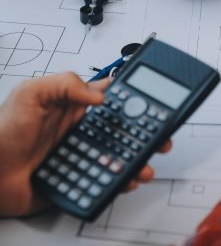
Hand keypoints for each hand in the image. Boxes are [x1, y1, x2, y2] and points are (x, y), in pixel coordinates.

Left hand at [0, 73, 170, 216]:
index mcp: (74, 104)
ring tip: (146, 160)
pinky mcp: (78, 177)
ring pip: (117, 153)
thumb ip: (65, 85)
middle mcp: (81, 128)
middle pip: (121, 127)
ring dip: (137, 156)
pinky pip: (105, 178)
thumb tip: (98, 94)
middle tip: (160, 133)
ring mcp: (81, 153)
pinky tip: (127, 178)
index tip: (152, 98)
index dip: (132, 95)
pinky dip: (120, 180)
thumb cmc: (4, 130)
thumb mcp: (32, 93)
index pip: (110, 96)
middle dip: (144, 129)